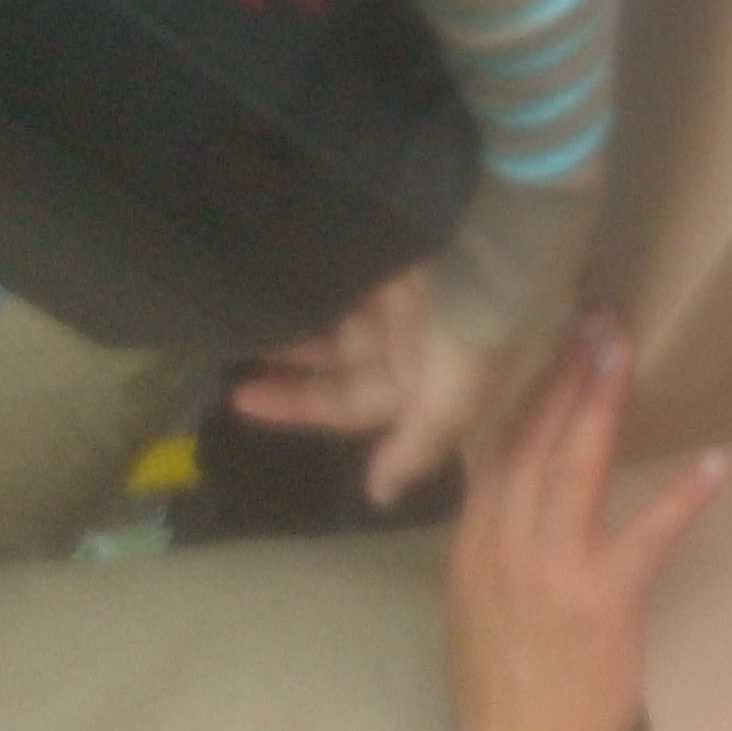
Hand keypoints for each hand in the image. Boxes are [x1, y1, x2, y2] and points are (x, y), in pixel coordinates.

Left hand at [230, 267, 531, 508]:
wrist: (503, 232)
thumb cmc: (476, 323)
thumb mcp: (453, 396)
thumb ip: (417, 446)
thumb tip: (379, 498)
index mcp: (426, 382)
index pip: (350, 403)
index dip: (298, 406)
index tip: (240, 402)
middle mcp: (413, 340)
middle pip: (340, 360)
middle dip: (291, 364)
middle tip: (229, 357)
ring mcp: (403, 292)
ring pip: (338, 315)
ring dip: (296, 320)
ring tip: (238, 314)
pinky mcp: (397, 247)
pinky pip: (343, 271)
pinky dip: (312, 276)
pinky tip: (273, 275)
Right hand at [443, 319, 727, 730]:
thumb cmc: (504, 690)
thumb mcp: (474, 602)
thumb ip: (493, 541)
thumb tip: (514, 485)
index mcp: (473, 544)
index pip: (498, 447)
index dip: (528, 389)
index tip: (553, 342)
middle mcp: (503, 546)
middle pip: (533, 440)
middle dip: (566, 374)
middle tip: (596, 320)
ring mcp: (551, 571)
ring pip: (574, 467)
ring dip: (603, 403)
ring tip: (626, 352)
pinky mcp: (602, 603)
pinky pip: (647, 536)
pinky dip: (682, 496)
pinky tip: (715, 462)